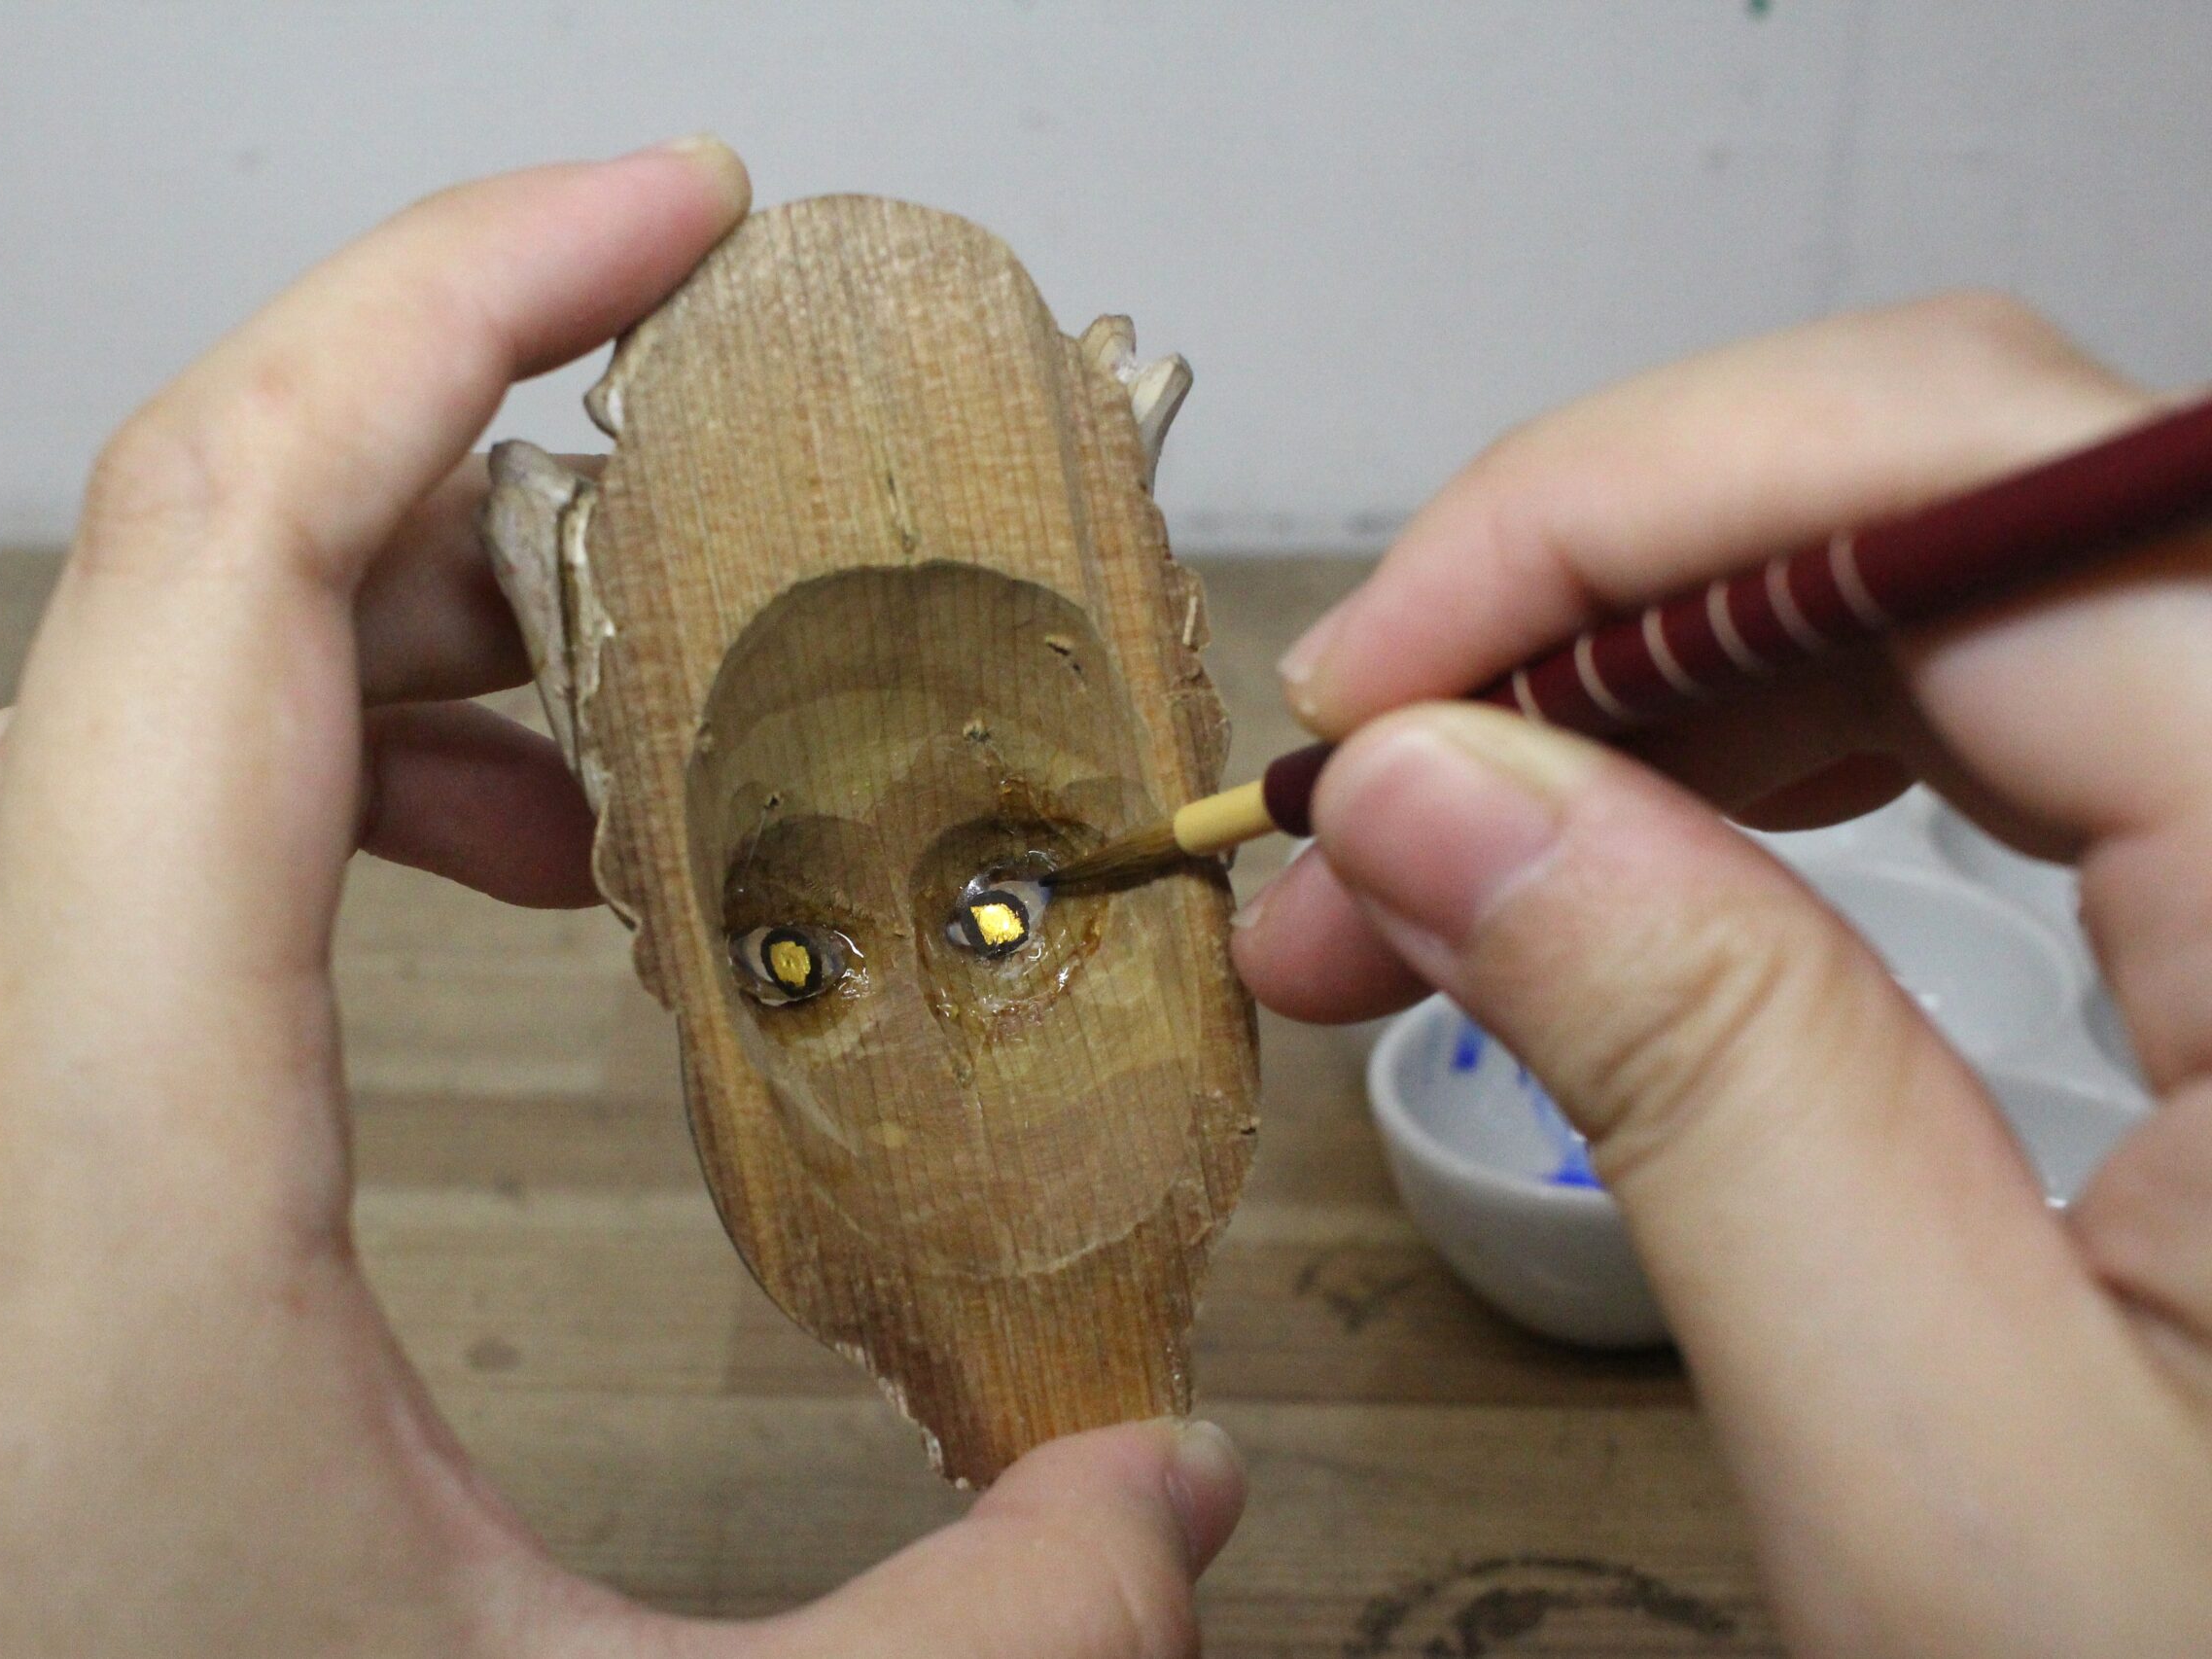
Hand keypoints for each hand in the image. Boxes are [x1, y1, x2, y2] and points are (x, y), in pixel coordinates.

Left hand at [0, 145, 1242, 1657]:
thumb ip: (973, 1642)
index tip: (666, 210)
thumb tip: (1178, 1506)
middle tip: (702, 552)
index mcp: (93, 1151)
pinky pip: (32, 907)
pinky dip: (232, 834)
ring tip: (578, 793)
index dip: (461, 293)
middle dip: (474, 495)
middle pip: (178, 590)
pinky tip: (356, 958)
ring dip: (360, 686)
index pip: (236, 529)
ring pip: (99, 744)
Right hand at [1233, 292, 2211, 1655]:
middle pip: (1968, 489)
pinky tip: (1622, 858)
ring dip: (1653, 682)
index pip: (1977, 501)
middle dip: (1608, 594)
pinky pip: (2004, 706)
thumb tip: (1426, 785)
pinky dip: (1766, 752)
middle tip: (1363, 779)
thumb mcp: (1944, 1452)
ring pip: (1964, 581)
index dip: (1616, 523)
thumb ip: (1700, 1072)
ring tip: (1430, 859)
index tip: (1361, 692)